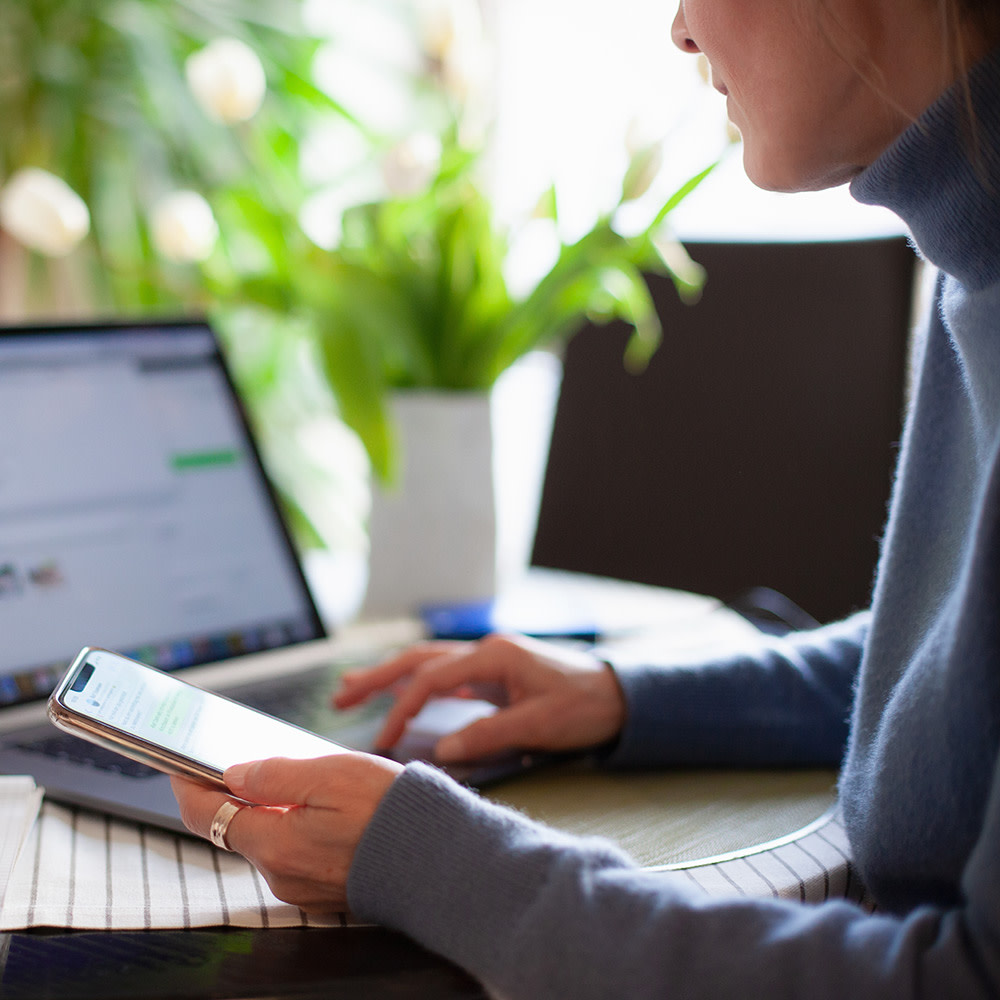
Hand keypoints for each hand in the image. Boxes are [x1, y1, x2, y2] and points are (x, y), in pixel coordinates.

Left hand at [170, 752, 402, 913]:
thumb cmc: (390, 813)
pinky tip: (323, 807)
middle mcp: (280, 874)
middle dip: (237, 794)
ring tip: (297, 778)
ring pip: (269, 840)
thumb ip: (275, 775)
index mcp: (274, 844)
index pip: (207, 817)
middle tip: (245, 759)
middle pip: (238, 828)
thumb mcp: (330, 775)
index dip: (188, 787)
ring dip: (272, 810)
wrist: (440, 859)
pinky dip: (296, 828)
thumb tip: (234, 773)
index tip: (178, 766)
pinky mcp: (326, 891)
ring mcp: (303, 887)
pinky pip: (296, 854)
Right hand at [334, 633, 625, 762]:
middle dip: (377, 677)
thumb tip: (441, 750)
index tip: (382, 738)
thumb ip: (489, 734)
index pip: (431, 678)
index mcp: (494, 656)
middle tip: (340, 696)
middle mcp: (486, 651)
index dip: (402, 708)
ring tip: (353, 689)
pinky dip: (418, 686)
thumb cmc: (585, 706)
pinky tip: (403, 697)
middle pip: (419, 659)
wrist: (620, 695)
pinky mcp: (495, 674)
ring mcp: (489, 660)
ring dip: (391, 677)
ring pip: (428, 664)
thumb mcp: (539, 724)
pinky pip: (446, 677)